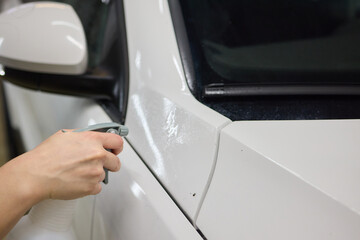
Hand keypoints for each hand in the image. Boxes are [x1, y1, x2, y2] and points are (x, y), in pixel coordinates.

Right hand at [6, 130, 123, 201]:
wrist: (36, 175)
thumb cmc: (46, 156)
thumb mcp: (66, 135)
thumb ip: (84, 135)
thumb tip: (92, 137)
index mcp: (92, 140)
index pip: (117, 141)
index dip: (117, 146)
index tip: (116, 149)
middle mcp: (97, 155)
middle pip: (116, 161)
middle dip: (110, 163)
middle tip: (100, 165)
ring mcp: (95, 171)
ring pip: (104, 174)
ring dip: (95, 175)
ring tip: (78, 173)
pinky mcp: (91, 186)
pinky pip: (97, 187)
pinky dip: (89, 186)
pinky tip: (78, 181)